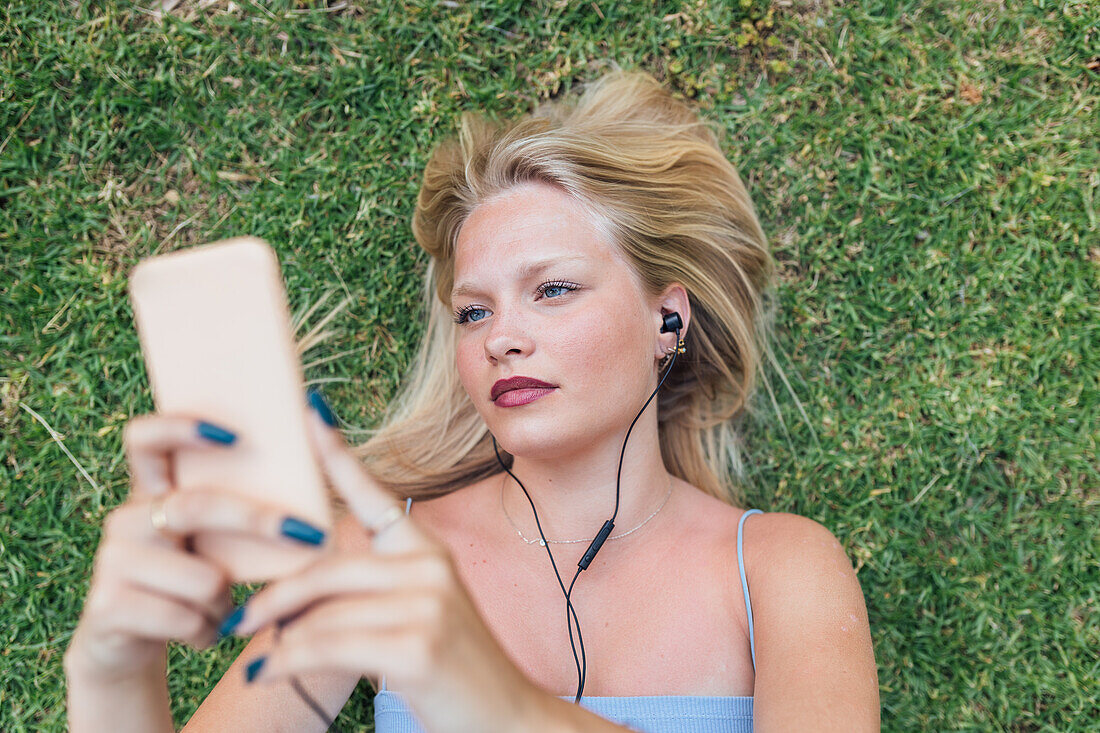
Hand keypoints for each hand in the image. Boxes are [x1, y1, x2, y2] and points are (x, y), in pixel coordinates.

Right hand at [65, 413, 329, 682]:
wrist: (129, 648)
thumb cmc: (188, 584)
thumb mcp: (207, 545)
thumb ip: (233, 510)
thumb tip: (312, 466)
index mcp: (149, 493)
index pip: (144, 438)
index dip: (181, 427)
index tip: (235, 435)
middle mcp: (125, 519)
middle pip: (195, 507)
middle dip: (259, 521)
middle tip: (309, 534)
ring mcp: (111, 560)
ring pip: (203, 578)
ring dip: (227, 602)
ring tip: (220, 609)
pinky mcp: (107, 605)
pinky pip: (186, 618)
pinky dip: (208, 632)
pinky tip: (200, 633)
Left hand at [227, 397, 544, 732]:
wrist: (505, 720)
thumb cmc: (453, 672)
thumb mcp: (417, 617)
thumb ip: (369, 593)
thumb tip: (294, 591)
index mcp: (427, 552)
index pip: (375, 495)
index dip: (337, 453)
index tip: (308, 410)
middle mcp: (431, 567)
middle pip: (326, 568)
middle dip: (274, 597)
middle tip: (238, 621)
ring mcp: (427, 604)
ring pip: (321, 613)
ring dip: (278, 639)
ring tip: (256, 659)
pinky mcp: (417, 646)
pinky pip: (326, 647)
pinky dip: (287, 663)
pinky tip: (266, 674)